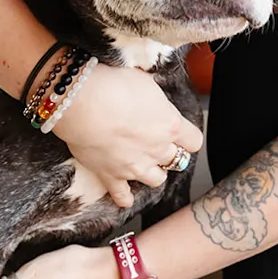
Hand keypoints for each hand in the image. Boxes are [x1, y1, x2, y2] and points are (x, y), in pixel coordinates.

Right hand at [51, 63, 202, 207]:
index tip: (181, 132)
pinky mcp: (111, 176)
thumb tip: (153, 94)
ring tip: (144, 163)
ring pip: (156, 180)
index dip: (188, 137)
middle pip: (177, 160)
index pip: (194, 141)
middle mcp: (158, 150)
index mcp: (171, 126)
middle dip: (168, 152)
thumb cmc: (114, 85)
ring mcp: (135, 166)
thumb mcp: (145, 80)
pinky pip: (123, 196)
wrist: (83, 102)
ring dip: (153, 173)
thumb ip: (154, 96)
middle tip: (155, 142)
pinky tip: (125, 197)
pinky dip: (124, 197)